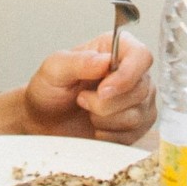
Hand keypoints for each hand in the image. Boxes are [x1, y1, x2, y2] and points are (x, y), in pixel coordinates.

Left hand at [6, 33, 155, 142]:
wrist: (45, 120)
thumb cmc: (50, 90)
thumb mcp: (54, 69)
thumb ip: (78, 62)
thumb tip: (105, 61)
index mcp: (115, 49)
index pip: (141, 56)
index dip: (127, 75)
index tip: (102, 90)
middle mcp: (132, 72)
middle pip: (139, 90)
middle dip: (104, 104)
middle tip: (81, 100)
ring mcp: (139, 100)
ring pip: (136, 117)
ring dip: (103, 120)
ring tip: (87, 111)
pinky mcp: (137, 125)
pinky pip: (131, 137)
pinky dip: (107, 136)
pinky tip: (94, 126)